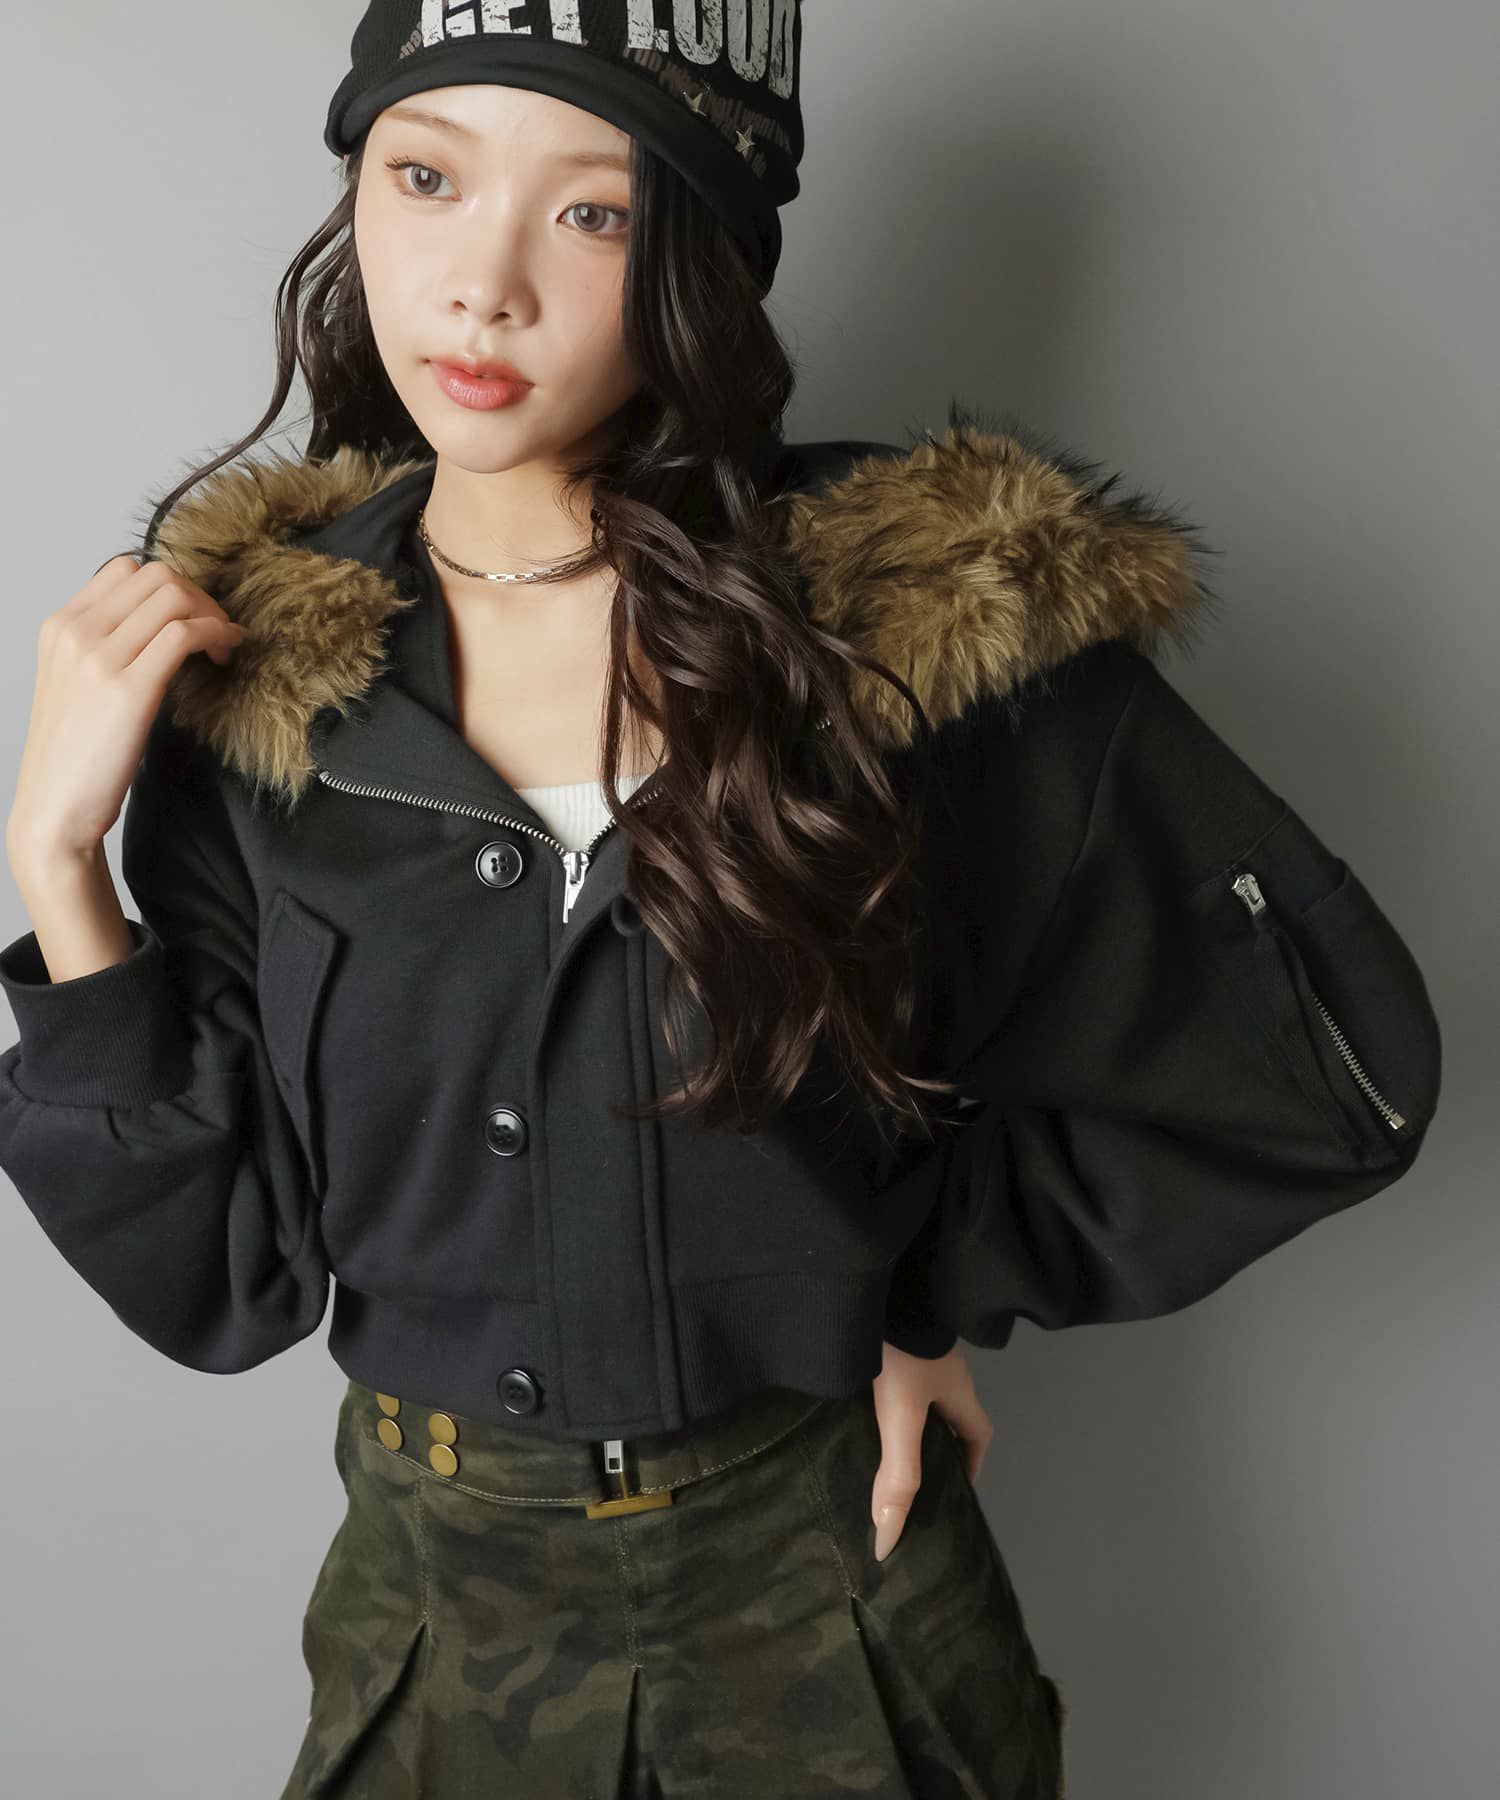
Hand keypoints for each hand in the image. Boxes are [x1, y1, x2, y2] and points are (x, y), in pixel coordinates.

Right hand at [6, 556, 247, 866]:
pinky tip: (225, 655)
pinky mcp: (129, 689)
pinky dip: (216, 635)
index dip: (171, 586)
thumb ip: (105, 648)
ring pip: (173, 596)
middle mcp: (75, 632)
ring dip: (212, 615)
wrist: (54, 809)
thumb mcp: (77, 684)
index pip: (124, 569)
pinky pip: (184, 634)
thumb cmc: (75, 755)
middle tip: (218, 633)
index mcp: (60, 627)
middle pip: (156, 574)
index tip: (192, 617)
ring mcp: (99, 658)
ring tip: (224, 648)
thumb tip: (160, 627)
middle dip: (199, 597)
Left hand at [871, 1339, 991, 1561]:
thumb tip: (889, 1539)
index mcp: (958, 1390)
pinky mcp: (884, 1338)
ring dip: (898, 1425)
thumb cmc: (900, 1350)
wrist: (872, 1281)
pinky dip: (875, 1399)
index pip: (977, 1436)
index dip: (969, 1465)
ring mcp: (912, 1352)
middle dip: (929, 1450)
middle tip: (904, 1481)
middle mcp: (941, 1371)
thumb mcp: (900, 1416)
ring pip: (912, 1398)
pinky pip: (887, 1377)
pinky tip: (850, 1411)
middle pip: (944, 1419)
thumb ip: (898, 1473)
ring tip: (872, 1455)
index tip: (950, 1491)